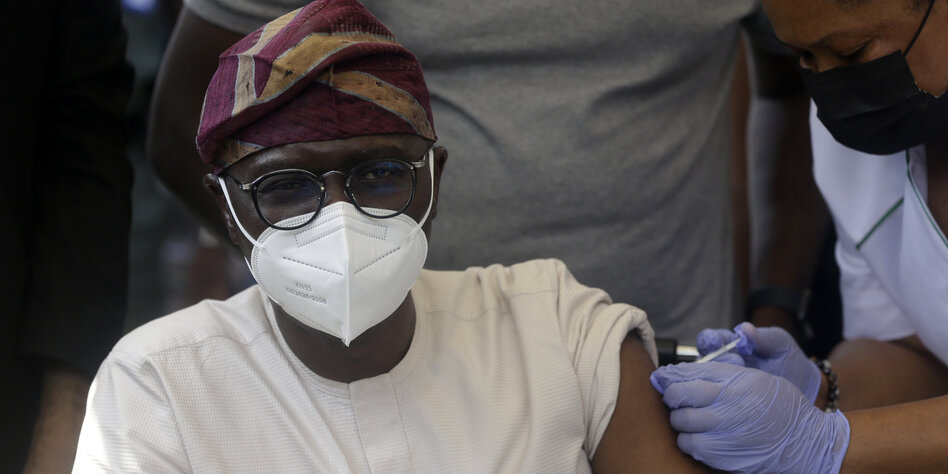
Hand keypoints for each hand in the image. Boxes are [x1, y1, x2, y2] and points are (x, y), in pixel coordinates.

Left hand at [650, 362, 848, 473]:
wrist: (804, 441)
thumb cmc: (780, 406)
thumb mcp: (753, 378)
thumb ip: (719, 373)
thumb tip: (680, 372)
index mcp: (734, 381)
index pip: (686, 374)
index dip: (669, 376)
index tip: (664, 379)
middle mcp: (726, 404)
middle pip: (677, 396)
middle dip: (672, 397)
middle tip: (678, 400)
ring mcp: (723, 430)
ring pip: (679, 421)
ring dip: (680, 419)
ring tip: (691, 419)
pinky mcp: (722, 454)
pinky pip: (689, 445)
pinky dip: (688, 440)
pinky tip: (699, 437)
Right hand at [697, 322, 820, 402]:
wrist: (802, 389)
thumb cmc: (789, 362)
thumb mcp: (781, 345)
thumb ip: (764, 337)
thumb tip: (744, 328)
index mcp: (731, 345)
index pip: (710, 339)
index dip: (709, 339)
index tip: (716, 341)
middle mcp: (721, 363)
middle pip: (703, 359)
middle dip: (717, 358)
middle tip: (738, 361)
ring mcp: (722, 383)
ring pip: (705, 380)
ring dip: (718, 378)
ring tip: (740, 379)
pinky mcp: (726, 401)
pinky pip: (715, 399)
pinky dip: (719, 397)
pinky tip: (733, 397)